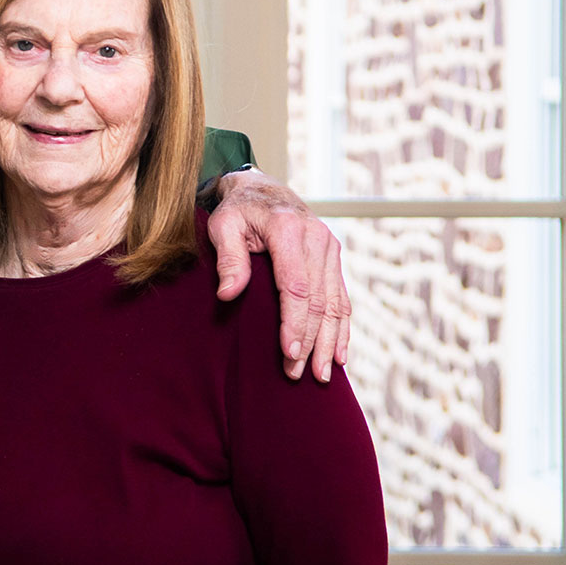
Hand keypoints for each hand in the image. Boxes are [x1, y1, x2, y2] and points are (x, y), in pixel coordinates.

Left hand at [206, 167, 350, 381]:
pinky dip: (342, 327)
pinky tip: (340, 354)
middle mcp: (317, 238)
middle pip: (318, 300)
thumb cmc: (237, 211)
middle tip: (297, 374)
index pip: (295, 287)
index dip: (294, 323)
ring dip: (330, 341)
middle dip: (310, 341)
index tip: (289, 353)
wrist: (262, 189)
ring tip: (322, 375)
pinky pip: (342, 297)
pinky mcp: (333, 257)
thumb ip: (228, 259)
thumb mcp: (223, 226)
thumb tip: (227, 294)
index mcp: (288, 230)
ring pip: (335, 303)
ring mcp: (330, 247)